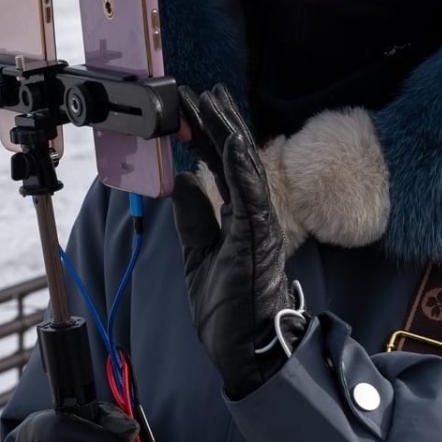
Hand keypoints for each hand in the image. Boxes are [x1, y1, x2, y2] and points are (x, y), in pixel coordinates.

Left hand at [171, 85, 302, 398]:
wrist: (246, 351)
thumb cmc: (229, 310)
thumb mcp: (198, 254)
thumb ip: (194, 217)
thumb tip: (183, 180)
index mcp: (238, 217)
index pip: (223, 167)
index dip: (207, 136)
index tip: (192, 108)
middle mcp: (252, 215)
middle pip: (236, 158)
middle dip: (218, 122)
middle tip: (202, 90)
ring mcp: (258, 225)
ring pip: (246, 167)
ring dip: (228, 132)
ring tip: (213, 101)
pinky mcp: (259, 238)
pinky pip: (251, 194)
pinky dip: (240, 165)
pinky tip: (229, 140)